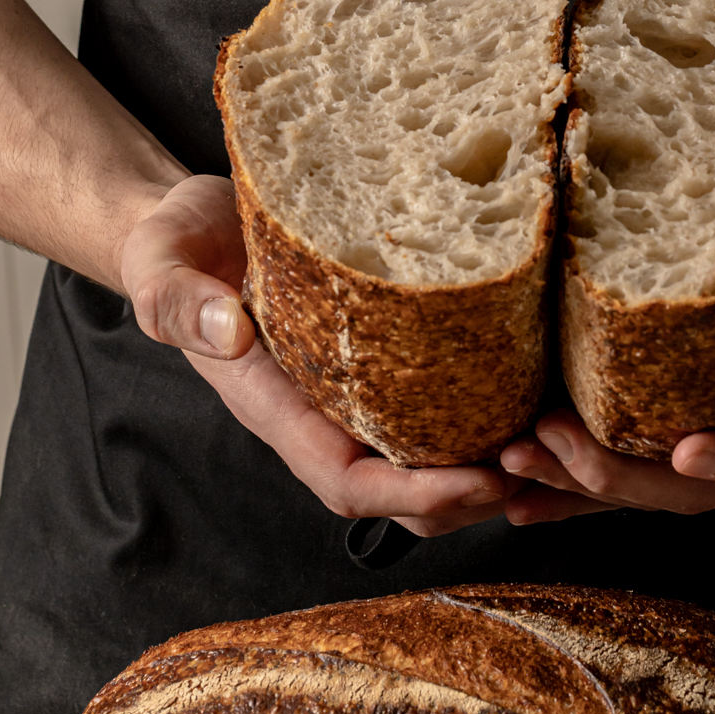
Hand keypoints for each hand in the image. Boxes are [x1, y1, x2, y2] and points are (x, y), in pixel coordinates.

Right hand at [120, 175, 520, 536]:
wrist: (193, 217)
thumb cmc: (177, 240)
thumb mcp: (161, 259)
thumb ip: (178, 299)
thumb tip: (229, 333)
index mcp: (275, 406)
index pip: (348, 481)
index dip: (415, 493)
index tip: (481, 478)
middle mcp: (320, 411)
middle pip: (401, 494)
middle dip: (471, 496)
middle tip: (543, 464)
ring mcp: (351, 389)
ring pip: (426, 461)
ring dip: (488, 465)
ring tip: (553, 440)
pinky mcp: (381, 353)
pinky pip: (436, 405)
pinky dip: (484, 413)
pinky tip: (534, 386)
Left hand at [496, 215, 714, 524]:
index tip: (685, 451)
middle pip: (700, 488)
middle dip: (622, 477)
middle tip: (551, 442)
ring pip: (655, 493)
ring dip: (580, 486)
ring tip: (513, 463)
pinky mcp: (690, 453)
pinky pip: (632, 482)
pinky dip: (576, 496)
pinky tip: (521, 499)